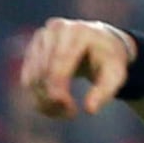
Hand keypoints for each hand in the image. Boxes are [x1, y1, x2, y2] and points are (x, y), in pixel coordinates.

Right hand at [14, 18, 140, 121]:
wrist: (100, 44)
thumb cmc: (109, 60)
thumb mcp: (116, 75)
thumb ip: (105, 91)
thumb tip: (89, 110)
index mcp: (78, 32)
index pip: (58, 66)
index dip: (59, 92)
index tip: (72, 112)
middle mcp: (56, 29)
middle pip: (43, 73)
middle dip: (53, 100)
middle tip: (70, 113)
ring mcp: (42, 37)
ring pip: (32, 79)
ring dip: (44, 102)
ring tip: (64, 111)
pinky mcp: (33, 48)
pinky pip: (27, 79)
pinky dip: (37, 97)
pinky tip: (54, 105)